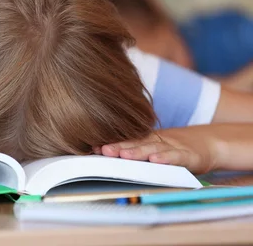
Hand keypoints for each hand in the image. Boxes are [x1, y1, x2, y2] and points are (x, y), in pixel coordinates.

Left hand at [93, 126, 220, 173]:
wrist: (207, 143)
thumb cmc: (173, 149)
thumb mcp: (153, 149)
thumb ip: (134, 151)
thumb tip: (104, 155)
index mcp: (145, 140)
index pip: (125, 142)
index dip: (110, 144)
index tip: (93, 148)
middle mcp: (156, 142)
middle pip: (134, 144)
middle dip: (118, 148)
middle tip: (103, 150)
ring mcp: (172, 147)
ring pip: (152, 149)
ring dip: (137, 152)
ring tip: (123, 155)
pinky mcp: (188, 155)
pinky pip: (176, 157)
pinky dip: (166, 158)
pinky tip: (156, 161)